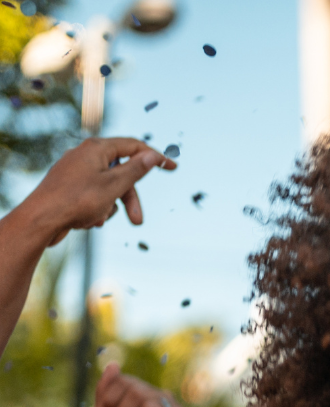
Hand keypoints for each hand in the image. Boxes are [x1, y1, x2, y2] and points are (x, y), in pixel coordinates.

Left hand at [20, 137, 175, 246]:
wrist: (42, 218)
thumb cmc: (77, 200)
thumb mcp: (114, 185)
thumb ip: (135, 169)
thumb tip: (152, 154)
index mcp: (97, 148)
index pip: (134, 146)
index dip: (155, 156)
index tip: (172, 166)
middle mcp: (86, 155)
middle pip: (121, 173)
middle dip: (130, 198)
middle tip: (137, 221)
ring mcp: (77, 171)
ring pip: (108, 187)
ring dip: (112, 206)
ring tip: (100, 220)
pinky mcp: (70, 186)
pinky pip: (94, 195)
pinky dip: (97, 208)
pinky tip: (88, 219)